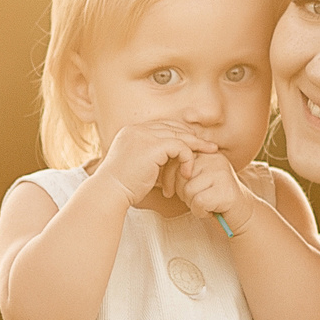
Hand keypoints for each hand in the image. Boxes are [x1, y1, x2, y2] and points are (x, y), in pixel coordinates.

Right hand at [93, 121, 210, 206]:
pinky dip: (188, 158)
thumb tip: (167, 162)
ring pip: (179, 135)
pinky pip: (180, 146)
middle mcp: (137, 129)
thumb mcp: (136, 166)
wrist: (109, 192)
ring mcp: (144, 135)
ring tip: (210, 154)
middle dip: (193, 137)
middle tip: (210, 147)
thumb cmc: (122, 187)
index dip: (180, 134)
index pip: (162, 126)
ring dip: (196, 146)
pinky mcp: (152, 146)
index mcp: (131, 132)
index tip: (194, 144)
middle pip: (173, 127)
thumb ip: (151, 158)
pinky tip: (188, 172)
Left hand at [172, 153, 271, 234]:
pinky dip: (200, 212)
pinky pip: (198, 202)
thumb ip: (181, 170)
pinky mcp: (225, 190)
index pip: (176, 159)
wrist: (241, 212)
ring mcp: (221, 173)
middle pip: (180, 176)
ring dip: (192, 204)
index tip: (167, 191)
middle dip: (181, 193)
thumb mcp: (197, 179)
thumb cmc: (214, 197)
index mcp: (206, 153)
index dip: (167, 177)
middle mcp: (214, 159)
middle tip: (195, 199)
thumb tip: (156, 168)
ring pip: (188, 190)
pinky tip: (210, 210)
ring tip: (205, 204)